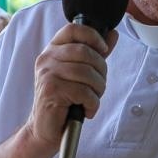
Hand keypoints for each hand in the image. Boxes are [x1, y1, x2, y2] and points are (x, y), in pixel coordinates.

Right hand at [25, 22, 117, 152]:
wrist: (44, 129)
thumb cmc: (64, 101)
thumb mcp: (79, 74)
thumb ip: (95, 53)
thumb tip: (113, 34)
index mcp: (52, 50)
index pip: (73, 29)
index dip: (93, 36)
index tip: (103, 49)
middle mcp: (47, 59)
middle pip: (86, 52)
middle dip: (101, 71)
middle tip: (98, 86)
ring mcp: (47, 74)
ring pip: (87, 72)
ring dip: (98, 89)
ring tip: (92, 99)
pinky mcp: (51, 91)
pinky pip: (84, 92)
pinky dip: (92, 103)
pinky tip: (86, 110)